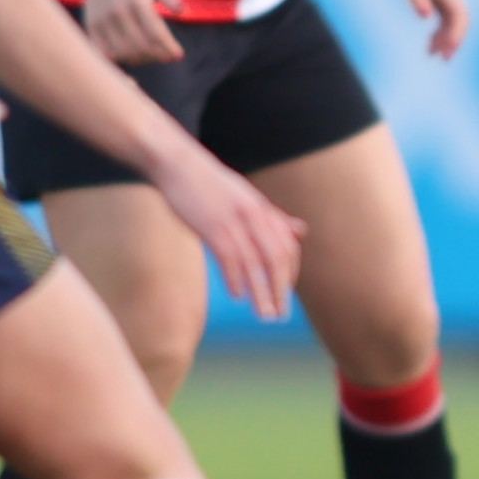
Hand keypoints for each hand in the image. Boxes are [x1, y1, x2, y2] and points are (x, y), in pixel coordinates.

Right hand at [79, 0, 186, 64]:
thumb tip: (183, 12)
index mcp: (137, 1)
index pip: (155, 32)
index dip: (168, 47)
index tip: (179, 55)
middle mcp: (118, 11)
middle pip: (140, 46)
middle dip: (157, 55)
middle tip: (166, 57)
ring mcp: (103, 20)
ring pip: (123, 52)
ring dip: (140, 59)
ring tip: (151, 56)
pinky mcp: (91, 26)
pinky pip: (105, 52)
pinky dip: (120, 58)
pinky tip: (131, 55)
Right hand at [148, 140, 305, 320]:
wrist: (178, 164)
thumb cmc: (211, 185)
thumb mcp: (247, 198)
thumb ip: (273, 218)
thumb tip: (300, 232)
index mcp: (263, 210)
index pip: (287, 247)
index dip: (290, 273)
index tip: (285, 294)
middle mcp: (254, 216)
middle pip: (276, 259)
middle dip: (280, 290)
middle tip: (279, 315)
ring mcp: (233, 221)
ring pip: (254, 264)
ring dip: (261, 293)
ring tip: (264, 315)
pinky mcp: (212, 227)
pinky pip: (230, 258)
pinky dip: (236, 279)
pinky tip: (238, 295)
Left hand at [384, 0, 470, 58]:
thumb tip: (427, 15)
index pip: (460, 14)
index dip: (457, 34)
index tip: (448, 50)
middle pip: (459, 20)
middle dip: (453, 40)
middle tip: (443, 59)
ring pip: (451, 21)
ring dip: (445, 38)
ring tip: (430, 54)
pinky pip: (443, 17)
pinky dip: (438, 31)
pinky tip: (428, 43)